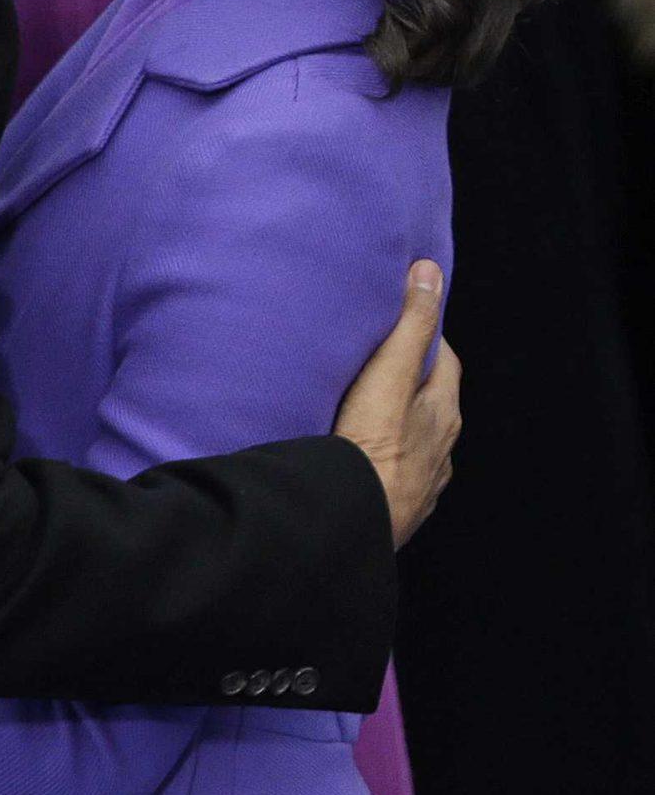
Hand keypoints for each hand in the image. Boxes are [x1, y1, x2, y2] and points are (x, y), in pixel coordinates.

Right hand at [332, 262, 460, 547]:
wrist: (350, 522)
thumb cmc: (371, 448)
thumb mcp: (389, 375)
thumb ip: (409, 326)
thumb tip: (430, 272)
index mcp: (443, 413)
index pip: (444, 360)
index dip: (424, 338)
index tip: (398, 323)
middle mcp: (441, 450)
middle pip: (431, 402)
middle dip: (409, 381)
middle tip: (373, 362)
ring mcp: (422, 484)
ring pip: (415, 442)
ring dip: (396, 425)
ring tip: (360, 410)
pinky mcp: (398, 508)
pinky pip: (395, 475)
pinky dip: (382, 460)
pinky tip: (358, 459)